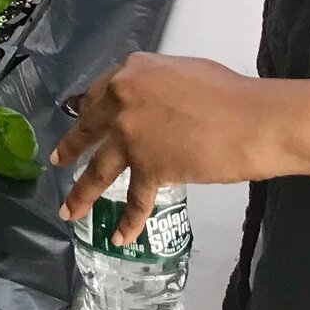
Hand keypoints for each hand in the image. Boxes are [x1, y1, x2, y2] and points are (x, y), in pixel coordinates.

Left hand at [50, 52, 286, 245]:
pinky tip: (119, 237)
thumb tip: (154, 104)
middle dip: (72, 147)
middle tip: (57, 160)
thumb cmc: (230, 94)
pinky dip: (128, 222)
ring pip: (98, 170)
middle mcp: (121, 102)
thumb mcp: (184, 73)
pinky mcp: (148, 167)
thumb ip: (157, 87)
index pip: (99, 93)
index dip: (89, 111)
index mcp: (131, 72)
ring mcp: (130, 136)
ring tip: (67, 210)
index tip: (82, 120)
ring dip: (81, 193)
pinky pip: (135, 199)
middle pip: (89, 128)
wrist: (251, 120)